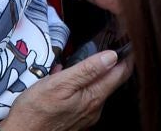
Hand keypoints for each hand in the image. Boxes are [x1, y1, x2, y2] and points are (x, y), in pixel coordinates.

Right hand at [2, 48, 131, 130]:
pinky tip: (64, 79)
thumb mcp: (59, 84)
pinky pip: (84, 97)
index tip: (126, 40)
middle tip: (104, 44)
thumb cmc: (35, 111)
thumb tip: (112, 56)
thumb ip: (87, 70)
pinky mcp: (76, 119)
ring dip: (90, 73)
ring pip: (97, 88)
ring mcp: (86, 116)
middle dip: (109, 62)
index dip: (126, 55)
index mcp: (94, 97)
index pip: (121, 72)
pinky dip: (79, 85)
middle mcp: (94, 109)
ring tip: (77, 61)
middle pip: (111, 80)